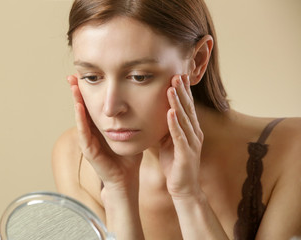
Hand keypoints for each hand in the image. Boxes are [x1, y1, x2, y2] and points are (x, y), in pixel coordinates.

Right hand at [67, 75, 142, 191]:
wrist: (127, 177)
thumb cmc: (129, 156)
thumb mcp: (130, 132)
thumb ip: (132, 118)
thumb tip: (144, 100)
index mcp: (100, 127)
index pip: (92, 105)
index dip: (88, 91)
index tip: (84, 75)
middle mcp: (91, 132)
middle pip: (82, 108)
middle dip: (77, 92)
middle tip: (72, 75)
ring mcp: (88, 141)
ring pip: (80, 118)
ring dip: (76, 101)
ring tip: (73, 86)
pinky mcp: (89, 151)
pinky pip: (84, 132)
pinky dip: (80, 119)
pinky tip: (79, 106)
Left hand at [159, 74, 203, 198]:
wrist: (184, 187)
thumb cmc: (175, 163)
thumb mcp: (170, 141)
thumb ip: (167, 127)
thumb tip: (158, 112)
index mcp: (190, 129)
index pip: (187, 106)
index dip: (183, 91)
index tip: (178, 75)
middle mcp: (194, 133)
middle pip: (188, 109)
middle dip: (182, 91)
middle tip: (176, 74)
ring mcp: (191, 144)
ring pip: (184, 120)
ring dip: (178, 103)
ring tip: (171, 88)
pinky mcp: (186, 154)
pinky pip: (179, 137)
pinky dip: (175, 124)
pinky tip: (170, 113)